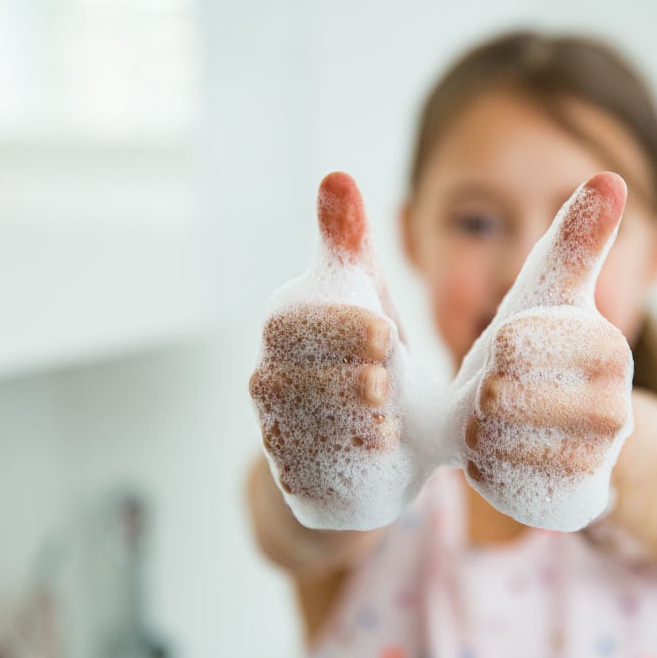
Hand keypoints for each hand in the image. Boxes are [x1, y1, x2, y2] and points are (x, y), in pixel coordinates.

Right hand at [249, 172, 420, 529]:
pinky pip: (306, 475)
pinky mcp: (295, 480)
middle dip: (342, 380)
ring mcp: (277, 434)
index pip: (289, 324)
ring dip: (344, 424)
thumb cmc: (371, 355)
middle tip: (388, 382)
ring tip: (389, 421)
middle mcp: (268, 381)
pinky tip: (380, 453)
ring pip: (295, 431)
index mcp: (284, 331)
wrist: (380, 441)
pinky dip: (343, 465)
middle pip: (288, 381)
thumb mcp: (367, 297)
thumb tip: (336, 176)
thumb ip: (349, 245)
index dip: (335, 329)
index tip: (385, 334)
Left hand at [451, 172, 634, 530]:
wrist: (577, 440)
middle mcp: (614, 407)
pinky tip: (495, 456)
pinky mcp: (573, 502)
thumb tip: (611, 176)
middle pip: (500, 397)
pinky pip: (501, 486)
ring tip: (488, 424)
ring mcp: (596, 462)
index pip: (513, 343)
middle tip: (489, 396)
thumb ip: (577, 239)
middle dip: (479, 396)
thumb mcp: (557, 295)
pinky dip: (485, 469)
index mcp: (606, 347)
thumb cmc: (553, 355)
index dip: (491, 351)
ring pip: (494, 444)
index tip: (502, 355)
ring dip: (477, 432)